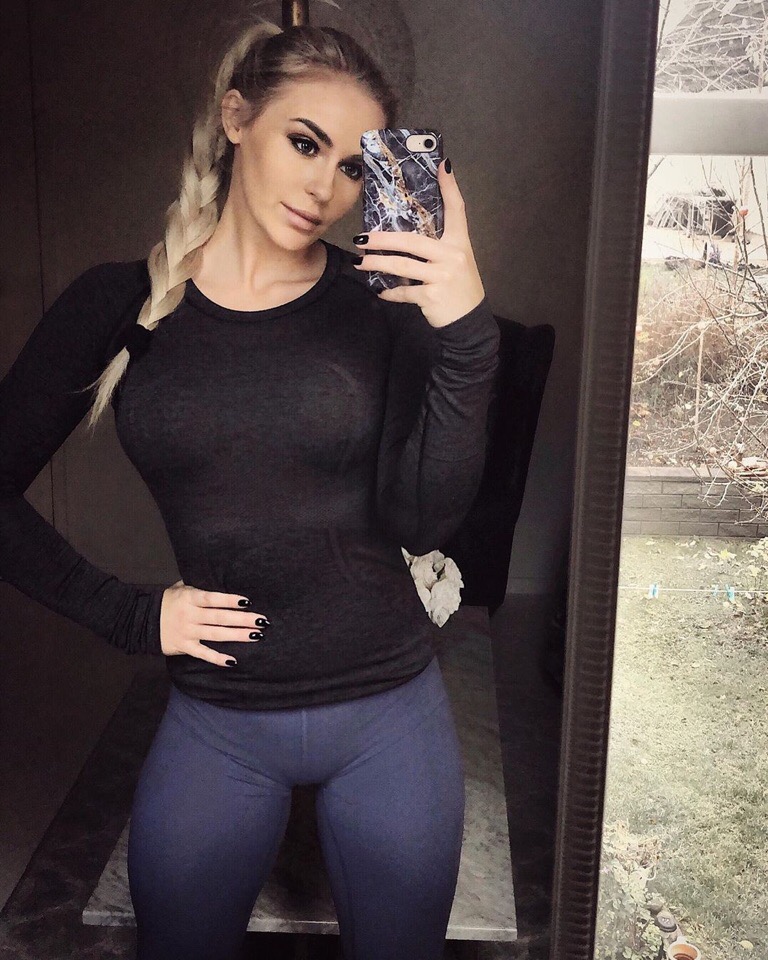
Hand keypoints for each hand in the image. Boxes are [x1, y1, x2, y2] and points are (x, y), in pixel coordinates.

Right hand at [159, 578, 269, 666]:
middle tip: (262, 621)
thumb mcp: (181, 588)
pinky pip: (203, 653)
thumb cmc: (168, 601)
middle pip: (220, 618)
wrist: (142, 619)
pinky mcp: (184, 647)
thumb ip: (199, 585)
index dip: (230, 600)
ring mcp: (187, 632)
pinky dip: (217, 658)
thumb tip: (220, 576)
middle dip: (243, 620)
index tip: (248, 601)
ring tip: (255, 635)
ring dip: (237, 636)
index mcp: (190, 598)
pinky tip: (232, 661)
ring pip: (216, 635)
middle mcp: (190, 615)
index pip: (213, 599)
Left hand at [353, 158, 485, 328]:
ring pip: (401, 265)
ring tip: (360, 262)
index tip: (442, 164)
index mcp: (459, 243)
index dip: (449, 187)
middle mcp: (453, 256)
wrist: (469, 322)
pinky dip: (390, 292)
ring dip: (376, 264)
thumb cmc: (459, 289)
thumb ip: (437, 247)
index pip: (456, 209)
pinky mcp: (432, 296)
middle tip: (362, 237)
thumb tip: (405, 235)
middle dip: (383, 239)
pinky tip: (381, 291)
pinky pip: (403, 291)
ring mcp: (442, 276)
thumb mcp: (456, 262)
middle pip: (412, 240)